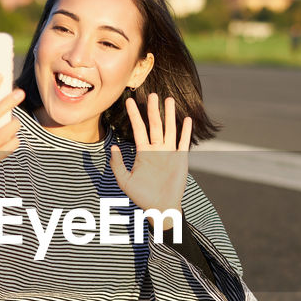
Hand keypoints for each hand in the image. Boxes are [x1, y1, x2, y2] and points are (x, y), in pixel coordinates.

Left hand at [109, 93, 191, 222]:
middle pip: (155, 125)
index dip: (134, 115)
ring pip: (169, 129)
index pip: (138, 129)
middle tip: (151, 94)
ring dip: (170, 115)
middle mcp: (157, 149)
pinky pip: (184, 142)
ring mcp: (170, 153)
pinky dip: (186, 132)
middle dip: (153, 110)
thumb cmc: (142, 196)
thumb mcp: (125, 180)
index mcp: (143, 152)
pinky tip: (187, 120)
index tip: (129, 101)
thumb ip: (118, 164)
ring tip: (169, 100)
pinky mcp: (181, 159)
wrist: (160, 207)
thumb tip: (112, 147)